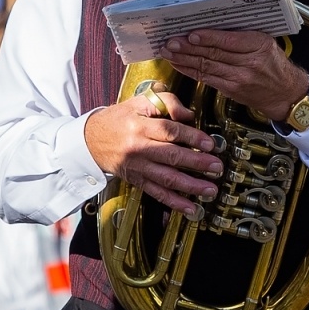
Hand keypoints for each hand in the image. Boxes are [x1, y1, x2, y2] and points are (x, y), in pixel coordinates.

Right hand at [84, 86, 220, 217]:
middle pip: (171, 156)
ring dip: (191, 186)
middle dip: (197, 163)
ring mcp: (138, 167)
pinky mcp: (137, 180)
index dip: (192, 137)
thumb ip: (167, 101)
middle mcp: (138, 147)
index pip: (170, 131)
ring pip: (166, 178)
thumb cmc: (120, 118)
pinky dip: (175, 202)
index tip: (210, 143)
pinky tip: (191, 208)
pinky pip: (157, 193)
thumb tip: (189, 115)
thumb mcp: (140, 101)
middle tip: (217, 167)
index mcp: (140, 125)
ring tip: (210, 190)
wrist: (91, 140)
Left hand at [164, 31, 308, 122]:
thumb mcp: (266, 41)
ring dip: (185, 59)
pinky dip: (190, 71)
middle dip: (189, 48)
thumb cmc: (274, 63)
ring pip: (207, 66)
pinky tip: (179, 64)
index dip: (208, 38)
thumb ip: (242, 34)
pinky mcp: (231, 90)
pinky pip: (207, 79)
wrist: (285, 93)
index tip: (191, 33)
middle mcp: (249, 63)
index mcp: (259, 45)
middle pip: (214, 54)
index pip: (229, 41)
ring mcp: (239, 79)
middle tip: (171, 41)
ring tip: (169, 51)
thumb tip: (212, 24)